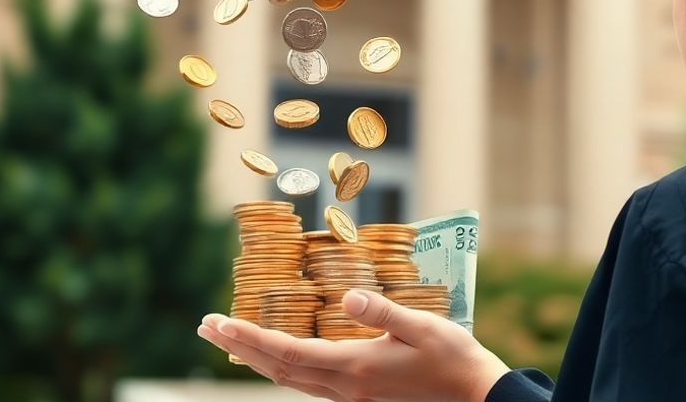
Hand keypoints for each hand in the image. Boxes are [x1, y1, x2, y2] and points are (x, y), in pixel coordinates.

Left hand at [198, 289, 509, 401]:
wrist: (479, 401)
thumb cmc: (456, 361)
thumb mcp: (425, 328)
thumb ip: (382, 311)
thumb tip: (348, 295)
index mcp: (354, 368)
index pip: (287, 352)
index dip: (248, 338)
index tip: (217, 322)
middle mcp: (345, 388)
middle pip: (278, 369)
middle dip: (239, 347)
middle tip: (206, 325)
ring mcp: (352, 397)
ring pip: (290, 379)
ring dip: (256, 358)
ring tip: (230, 337)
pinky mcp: (361, 397)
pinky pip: (308, 383)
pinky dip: (283, 366)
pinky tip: (277, 353)